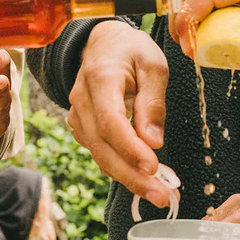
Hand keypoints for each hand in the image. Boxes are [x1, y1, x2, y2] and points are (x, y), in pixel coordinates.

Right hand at [67, 20, 172, 207]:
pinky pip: (100, 152)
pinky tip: (143, 180)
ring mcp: (78, 115)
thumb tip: (154, 141)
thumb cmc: (131, 50)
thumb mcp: (153, 64)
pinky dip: (121, 168)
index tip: (153, 167)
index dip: (130, 148)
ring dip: (128, 178)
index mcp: (100, 78)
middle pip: (102, 147)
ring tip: (158, 194)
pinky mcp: (82, 127)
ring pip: (100, 155)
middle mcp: (82, 100)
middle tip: (161, 197)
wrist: (102, 42)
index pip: (110, 121)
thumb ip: (153, 102)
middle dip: (132, 176)